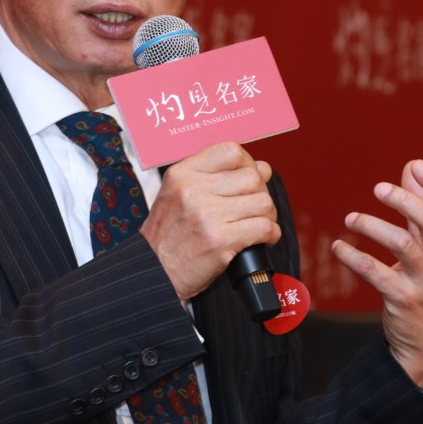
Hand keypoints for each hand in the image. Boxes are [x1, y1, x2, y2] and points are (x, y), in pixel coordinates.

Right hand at [140, 141, 280, 301]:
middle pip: (252, 177)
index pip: (231, 151)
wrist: (152, 272)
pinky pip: (264, 227)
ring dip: (267, 215)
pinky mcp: (220, 240)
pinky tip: (262, 239)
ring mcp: (207, 215)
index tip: (249, 179)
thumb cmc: (167, 236)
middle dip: (260, 193)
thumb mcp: (178, 195)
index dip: (248, 164)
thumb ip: (215, 177)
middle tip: (254, 208)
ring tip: (258, 224)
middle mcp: (193, 190)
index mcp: (182, 174)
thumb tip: (262, 168)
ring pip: (262, 202)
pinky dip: (271, 234)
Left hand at [331, 159, 422, 386]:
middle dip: (406, 201)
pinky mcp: (403, 299)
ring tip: (351, 219)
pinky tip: (339, 247)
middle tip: (378, 188)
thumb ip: (421, 209)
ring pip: (403, 245)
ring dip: (373, 226)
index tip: (416, 165)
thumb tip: (411, 169)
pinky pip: (376, 273)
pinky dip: (354, 257)